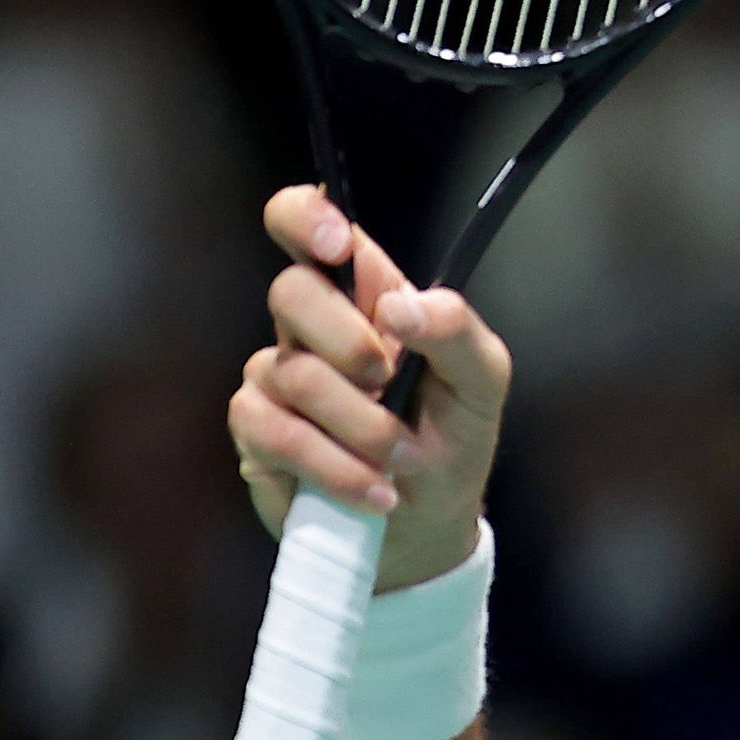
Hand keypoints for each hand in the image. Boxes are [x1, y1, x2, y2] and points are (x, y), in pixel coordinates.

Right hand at [227, 187, 512, 594]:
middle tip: (390, 383)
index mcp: (366, 296)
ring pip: (291, 373)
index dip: (307, 216)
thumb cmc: (453, 438)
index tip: (336, 244)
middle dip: (348, 343)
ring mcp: (276, 376)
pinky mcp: (257, 431)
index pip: (308, 224)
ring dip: (360, 427)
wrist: (428, 523)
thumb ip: (455, 331)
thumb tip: (397, 308)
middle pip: (290, 292)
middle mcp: (311, 327)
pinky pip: (276, 432)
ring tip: (401, 459)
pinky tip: (374, 490)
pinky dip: (335, 466)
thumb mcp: (482, 383)